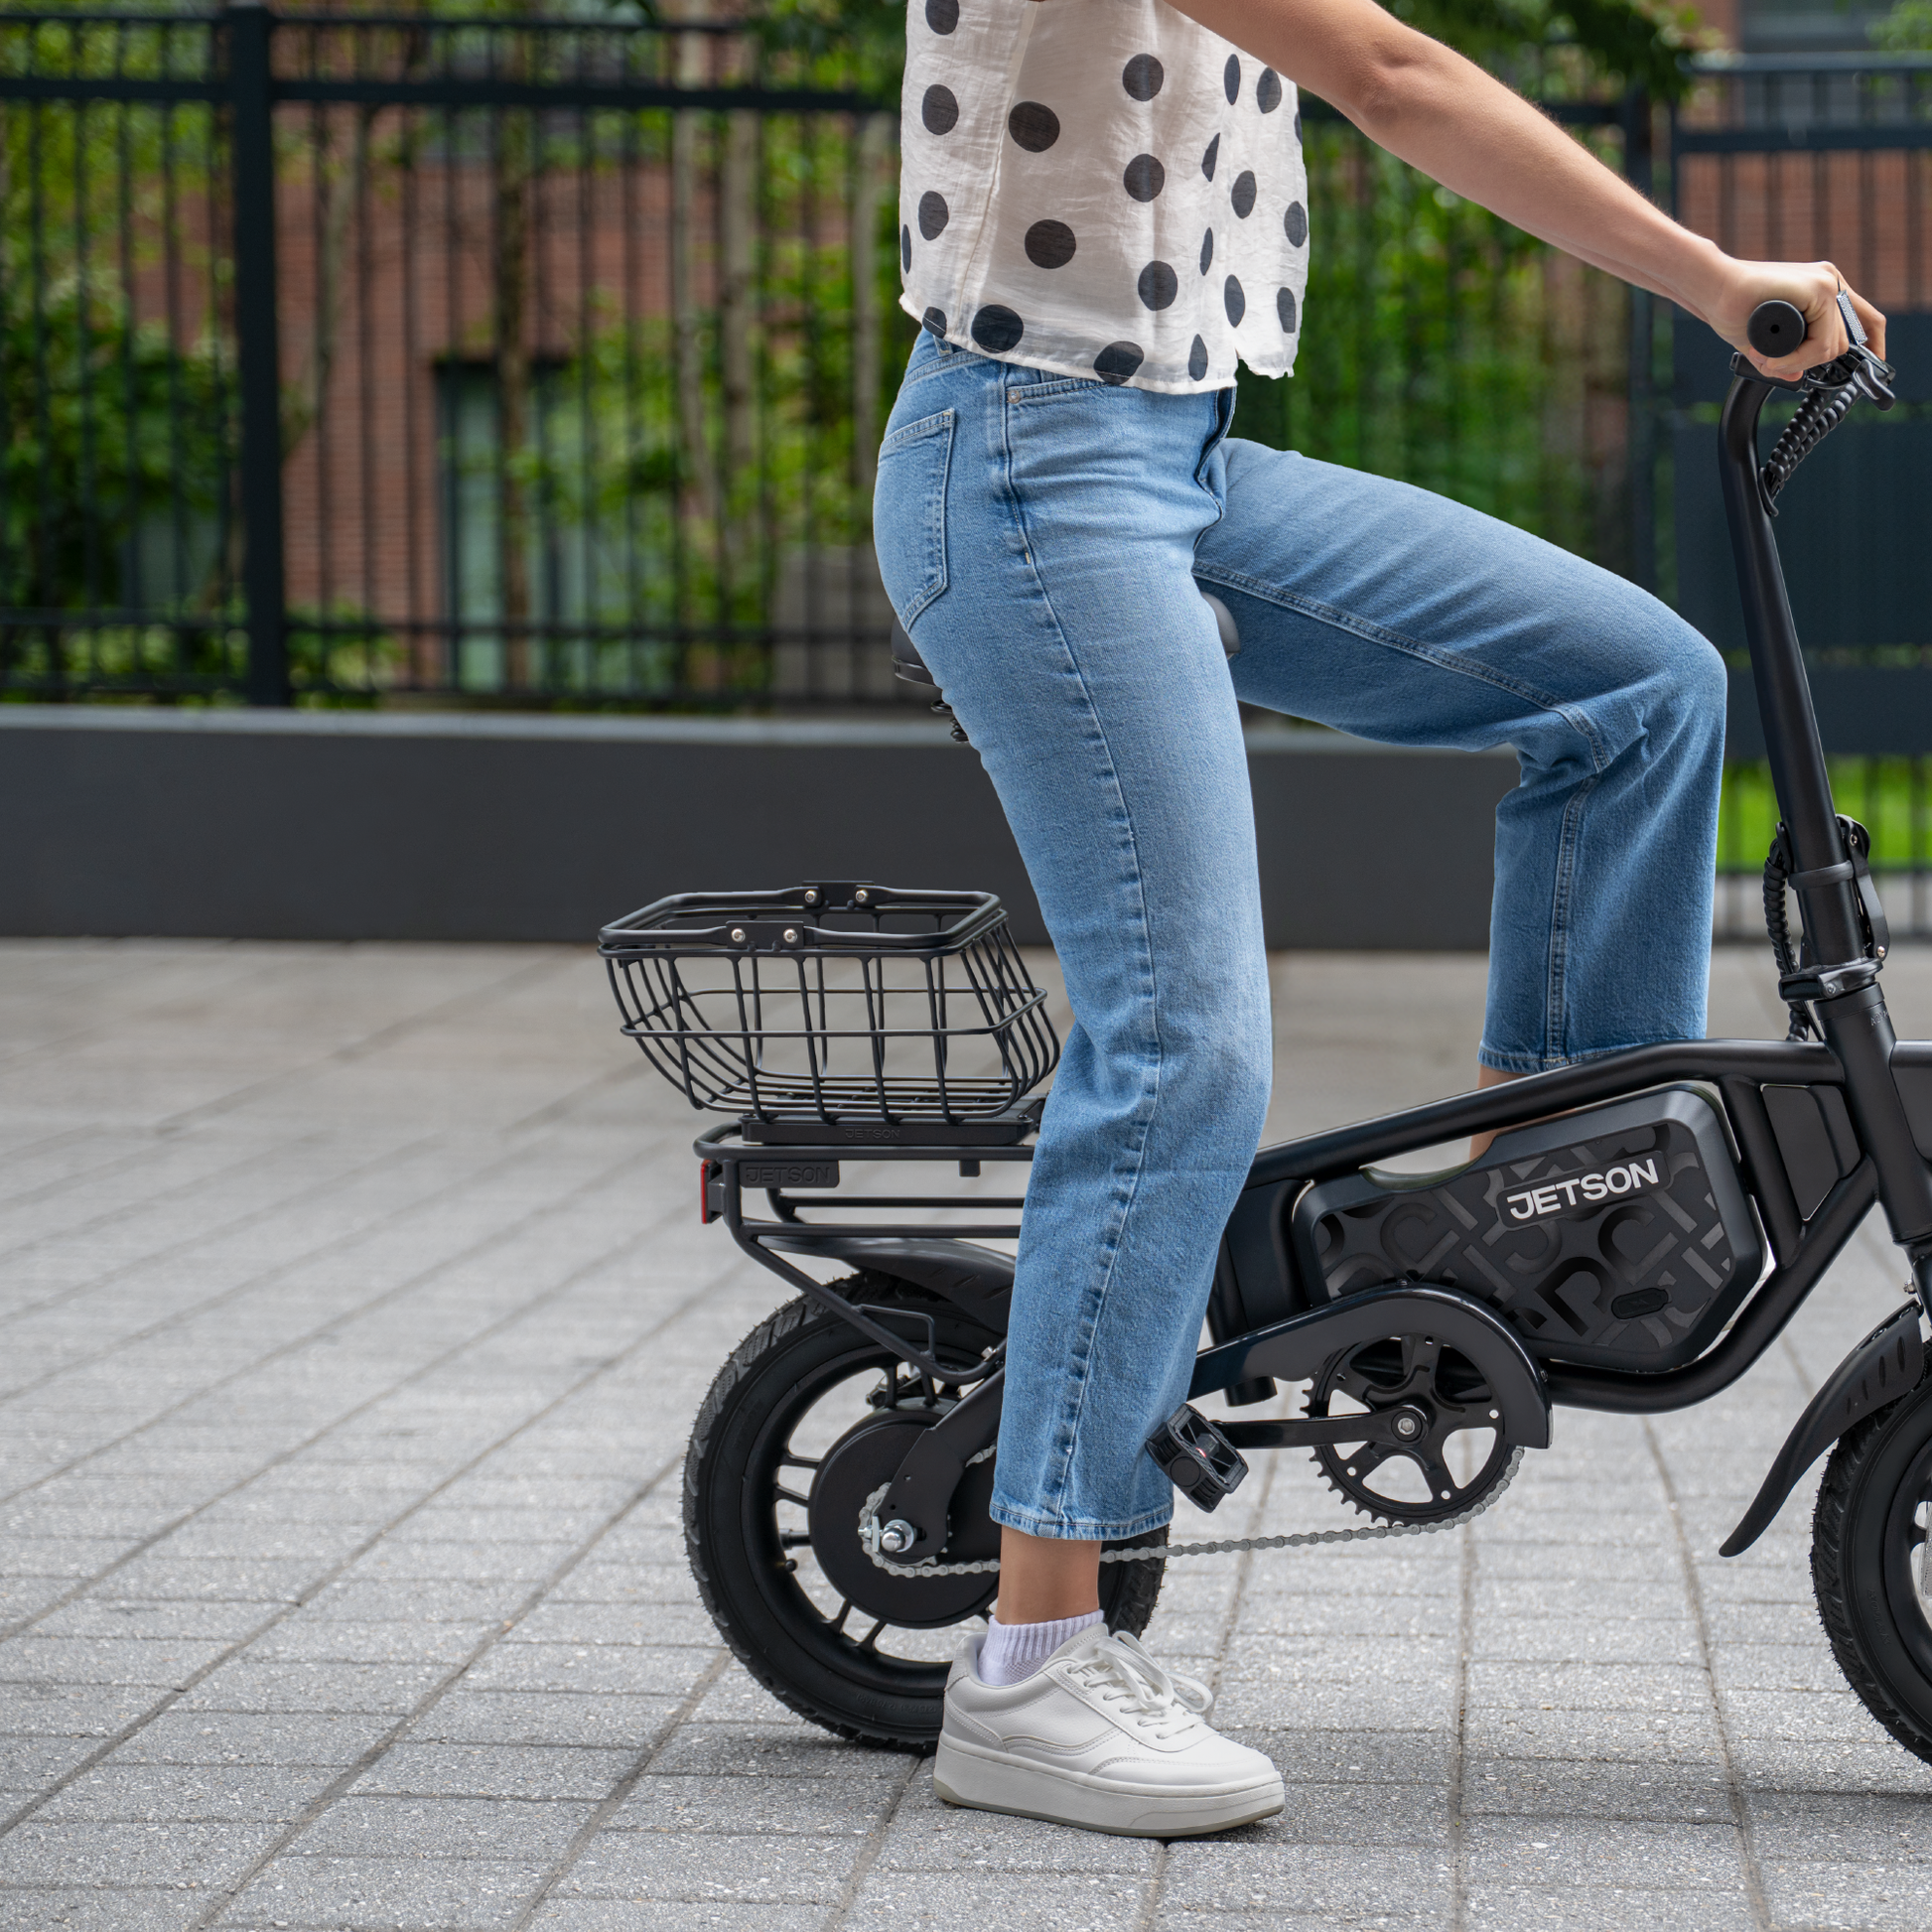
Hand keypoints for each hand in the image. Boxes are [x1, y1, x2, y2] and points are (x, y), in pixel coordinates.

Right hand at [1703, 259, 1888, 378]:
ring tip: (1769, 360)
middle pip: (1844, 340)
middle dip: (1811, 362)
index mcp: (1822, 288)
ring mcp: (1826, 283)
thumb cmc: (1731, 307)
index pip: (1864, 319)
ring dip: (1800, 362)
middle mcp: (1829, 282)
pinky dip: (1797, 358)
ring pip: (1832, 345)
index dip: (1873, 343)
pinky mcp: (1817, 289)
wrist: (1712, 288)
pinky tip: (1773, 357)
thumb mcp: (1766, 339)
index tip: (1873, 363)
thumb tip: (1797, 377)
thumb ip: (1784, 356)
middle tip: (1775, 365)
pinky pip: (1821, 342)